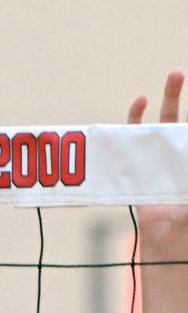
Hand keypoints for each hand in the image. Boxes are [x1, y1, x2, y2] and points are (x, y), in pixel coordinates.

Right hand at [128, 70, 187, 245]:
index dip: (178, 108)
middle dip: (172, 97)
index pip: (186, 130)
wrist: (169, 238)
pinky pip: (131, 147)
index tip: (178, 83)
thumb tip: (180, 135)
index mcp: (186, 158)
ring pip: (152, 130)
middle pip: (171, 121)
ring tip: (151, 91)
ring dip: (152, 108)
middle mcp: (173, 157)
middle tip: (175, 73)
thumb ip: (187, 165)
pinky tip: (135, 110)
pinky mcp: (136, 173)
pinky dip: (129, 129)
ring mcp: (154, 163)